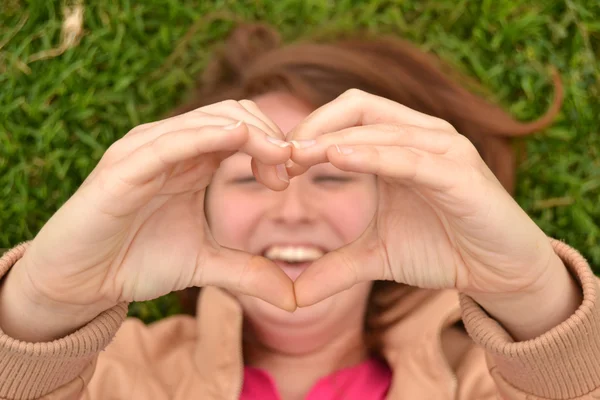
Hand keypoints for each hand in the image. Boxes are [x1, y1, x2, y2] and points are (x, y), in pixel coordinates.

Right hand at [13, 100, 296, 323]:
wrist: (81, 283)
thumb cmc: (136, 261)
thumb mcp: (205, 263)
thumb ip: (248, 272)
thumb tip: (294, 298)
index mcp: (193, 159)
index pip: (244, 128)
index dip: (276, 145)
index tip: (295, 175)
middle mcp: (172, 146)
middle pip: (234, 113)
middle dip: (270, 136)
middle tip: (288, 172)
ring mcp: (146, 151)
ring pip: (208, 119)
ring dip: (251, 134)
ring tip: (277, 163)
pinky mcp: (124, 167)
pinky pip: (169, 141)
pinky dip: (205, 135)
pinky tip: (236, 138)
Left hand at [287, 89, 559, 306]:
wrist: (499, 273)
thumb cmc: (441, 250)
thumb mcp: (375, 257)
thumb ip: (334, 268)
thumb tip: (291, 297)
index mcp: (396, 145)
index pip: (342, 117)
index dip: (305, 134)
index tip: (274, 167)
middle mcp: (420, 135)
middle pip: (356, 106)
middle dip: (312, 127)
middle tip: (279, 160)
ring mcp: (443, 149)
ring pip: (380, 125)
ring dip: (333, 138)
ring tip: (296, 157)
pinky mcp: (460, 173)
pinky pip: (410, 156)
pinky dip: (374, 153)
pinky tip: (338, 158)